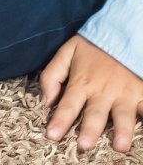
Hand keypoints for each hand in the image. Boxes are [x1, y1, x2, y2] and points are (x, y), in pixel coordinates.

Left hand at [40, 34, 142, 153]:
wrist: (122, 33)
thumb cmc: (93, 46)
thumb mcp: (66, 53)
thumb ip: (53, 75)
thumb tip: (46, 101)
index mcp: (82, 83)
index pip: (68, 105)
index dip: (59, 121)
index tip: (52, 136)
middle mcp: (103, 92)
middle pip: (95, 115)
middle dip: (89, 130)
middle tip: (83, 145)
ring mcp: (125, 95)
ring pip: (124, 116)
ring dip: (122, 131)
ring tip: (119, 146)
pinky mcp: (142, 94)